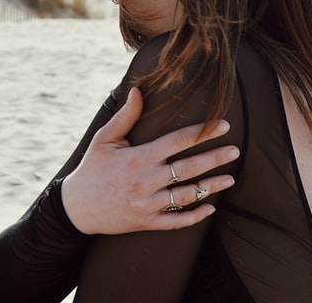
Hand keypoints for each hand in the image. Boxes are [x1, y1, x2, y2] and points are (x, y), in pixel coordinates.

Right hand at [60, 87, 238, 234]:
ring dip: (211, 186)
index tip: (223, 125)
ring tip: (230, 178)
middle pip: (189, 167)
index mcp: (138, 157)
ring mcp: (147, 204)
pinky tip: (211, 208)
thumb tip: (138, 90)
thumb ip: (125, 116)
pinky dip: (195, 216)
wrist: (76, 207)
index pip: (178, 141)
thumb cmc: (92, 168)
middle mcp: (146, 181)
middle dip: (215, 158)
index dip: (203, 131)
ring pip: (187, 195)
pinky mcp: (146, 222)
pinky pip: (176, 221)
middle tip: (235, 151)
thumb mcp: (104, 138)